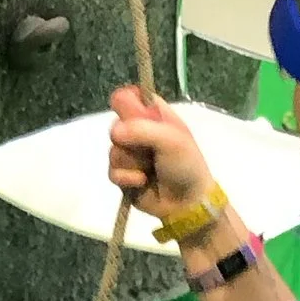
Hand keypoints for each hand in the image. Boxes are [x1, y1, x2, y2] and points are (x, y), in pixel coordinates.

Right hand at [107, 88, 211, 222]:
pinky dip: (127, 178)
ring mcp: (130, 154)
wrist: (187, 204)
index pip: (130, 96)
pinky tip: (141, 182)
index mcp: (155, 115)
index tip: (130, 116)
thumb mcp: (170, 140)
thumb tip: (114, 132)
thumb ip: (141, 129)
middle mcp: (139, 131)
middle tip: (147, 150)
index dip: (126, 103)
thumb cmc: (185, 165)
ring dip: (131, 163)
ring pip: (112, 151)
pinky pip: (112, 172)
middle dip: (129, 141)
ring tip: (148, 170)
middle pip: (116, 125)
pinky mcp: (124, 176)